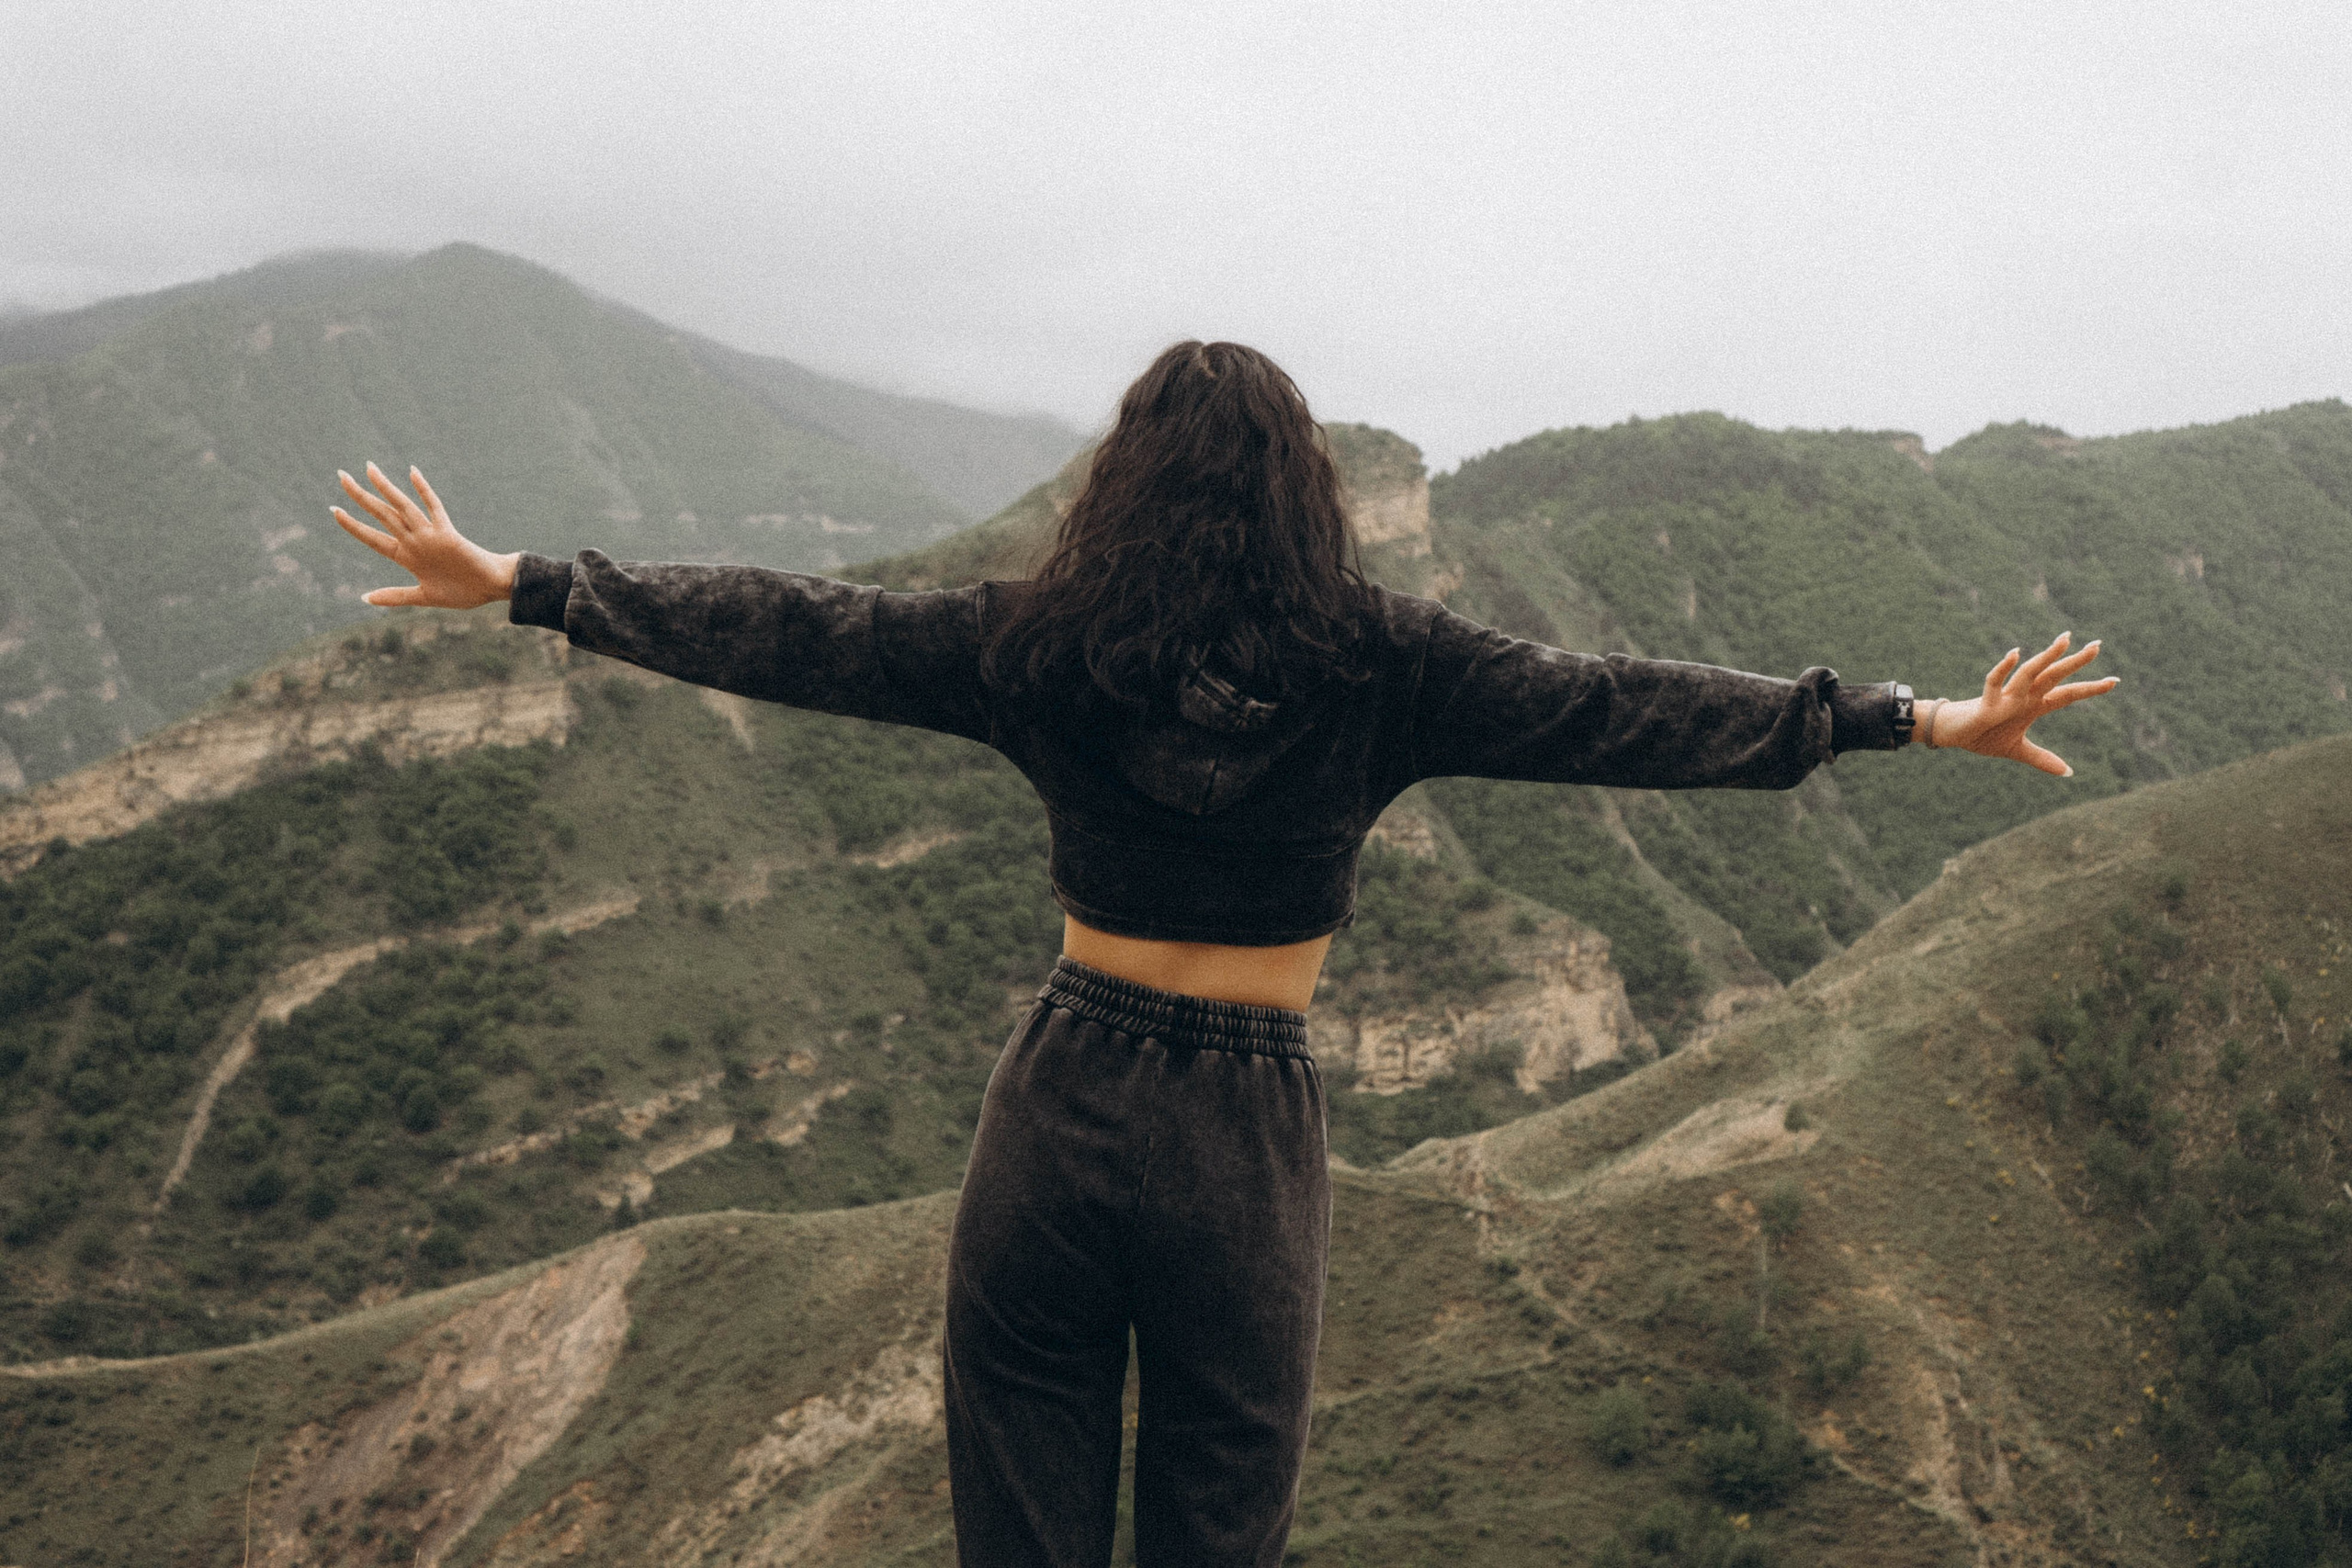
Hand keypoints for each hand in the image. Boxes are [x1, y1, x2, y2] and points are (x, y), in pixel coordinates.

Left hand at [330, 463, 517, 608]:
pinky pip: (433, 507)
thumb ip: (395, 596)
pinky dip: (424, 490)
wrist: (490, 587)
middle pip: (381, 514)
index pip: (372, 537)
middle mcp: (414, 541)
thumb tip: (364, 598)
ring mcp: (429, 535)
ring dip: (384, 488)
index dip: (352, 525)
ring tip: (368, 468)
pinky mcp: (447, 533)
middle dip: (360, 495)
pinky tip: (412, 472)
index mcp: (406, 557)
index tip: (333, 510)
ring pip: (401, 507)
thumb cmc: (463, 592)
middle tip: (341, 475)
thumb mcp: (424, 597)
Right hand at [1928, 632, 2117, 777]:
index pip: (2068, 694)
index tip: (2115, 681)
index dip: (2091, 689)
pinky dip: (2004, 669)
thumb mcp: (2017, 750)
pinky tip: (2015, 653)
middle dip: (2076, 661)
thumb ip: (2043, 759)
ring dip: (2047, 657)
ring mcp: (2006, 697)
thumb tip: (2069, 772)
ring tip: (2065, 641)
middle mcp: (2024, 696)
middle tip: (2098, 645)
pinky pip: (1995, 683)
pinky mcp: (1987, 703)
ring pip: (2030, 673)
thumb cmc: (1983, 735)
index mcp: (2034, 706)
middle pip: (2054, 675)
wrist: (1953, 734)